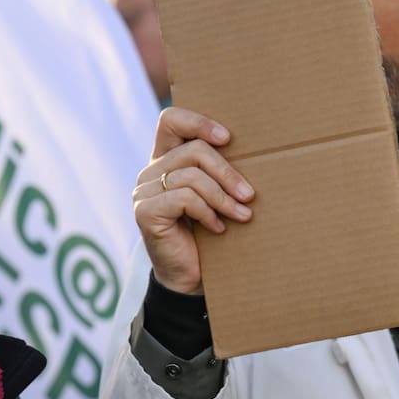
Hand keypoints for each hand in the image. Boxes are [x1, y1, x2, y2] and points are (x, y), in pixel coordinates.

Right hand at [133, 108, 253, 295]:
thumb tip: (254, 152)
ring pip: (191, 176)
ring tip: (242, 214)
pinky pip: (184, 198)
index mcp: (165, 160)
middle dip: (227, 171)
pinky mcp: (145, 212)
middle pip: (192, 150)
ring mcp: (143, 192)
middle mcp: (149, 172)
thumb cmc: (208, 235)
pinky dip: (208, 212)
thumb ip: (217, 172)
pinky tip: (218, 228)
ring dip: (223, 196)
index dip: (198, 122)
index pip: (170, 120)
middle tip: (249, 194)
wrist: (190, 279)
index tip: (228, 139)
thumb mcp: (215, 196)